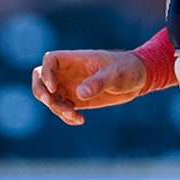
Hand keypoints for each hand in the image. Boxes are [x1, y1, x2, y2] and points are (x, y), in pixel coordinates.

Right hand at [31, 48, 147, 124]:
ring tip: (75, 116)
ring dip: (56, 109)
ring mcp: (71, 86)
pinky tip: (79, 120)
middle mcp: (69, 72)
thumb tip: (79, 94)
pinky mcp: (78, 100)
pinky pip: (62, 109)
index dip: (46, 73)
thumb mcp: (115, 75)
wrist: (138, 78)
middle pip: (40, 78)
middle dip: (42, 92)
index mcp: (76, 59)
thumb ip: (98, 82)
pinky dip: (66, 116)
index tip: (54, 87)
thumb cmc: (127, 69)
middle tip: (53, 103)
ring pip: (50, 97)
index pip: (50, 60)